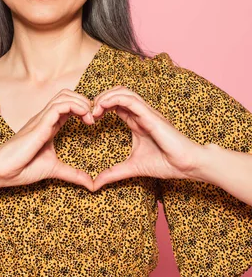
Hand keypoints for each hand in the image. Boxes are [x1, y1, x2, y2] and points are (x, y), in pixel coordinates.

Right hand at [0, 90, 94, 190]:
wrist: (2, 170)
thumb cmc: (22, 168)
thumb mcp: (54, 169)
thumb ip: (73, 174)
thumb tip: (91, 184)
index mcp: (48, 125)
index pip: (67, 105)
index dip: (82, 108)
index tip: (92, 122)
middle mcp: (44, 118)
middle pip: (66, 94)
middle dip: (84, 101)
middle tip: (93, 117)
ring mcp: (41, 118)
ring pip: (64, 95)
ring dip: (81, 102)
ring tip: (90, 118)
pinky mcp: (39, 124)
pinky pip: (59, 106)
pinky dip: (75, 107)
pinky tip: (84, 119)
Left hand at [91, 86, 206, 190]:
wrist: (187, 165)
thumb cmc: (166, 163)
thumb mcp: (132, 168)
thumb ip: (113, 173)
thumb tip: (95, 185)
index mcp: (136, 121)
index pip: (115, 105)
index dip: (100, 107)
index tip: (89, 118)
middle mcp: (141, 114)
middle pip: (117, 93)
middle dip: (100, 98)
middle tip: (88, 112)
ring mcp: (146, 112)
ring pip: (123, 92)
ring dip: (105, 96)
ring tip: (94, 109)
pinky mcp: (151, 115)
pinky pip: (131, 100)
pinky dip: (114, 99)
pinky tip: (102, 107)